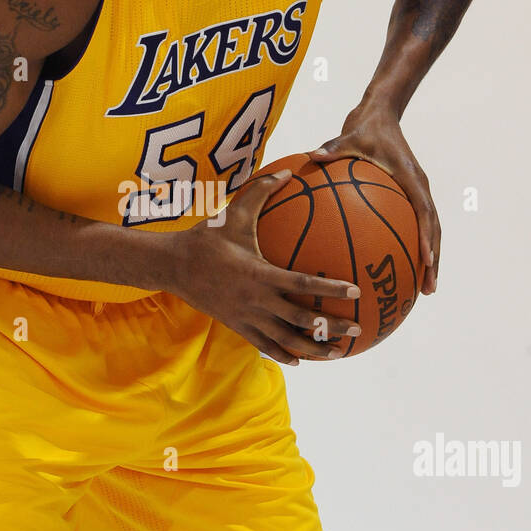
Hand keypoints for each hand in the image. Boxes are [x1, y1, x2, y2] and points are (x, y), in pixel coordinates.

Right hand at [167, 168, 360, 365]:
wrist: (172, 266)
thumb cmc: (206, 238)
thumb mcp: (233, 213)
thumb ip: (262, 192)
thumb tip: (289, 170)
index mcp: (260, 273)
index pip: (303, 282)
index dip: (330, 288)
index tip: (355, 290)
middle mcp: (256, 300)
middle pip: (301, 319)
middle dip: (330, 326)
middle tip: (357, 328)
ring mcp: (247, 316)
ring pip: (285, 339)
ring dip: (312, 349)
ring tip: (337, 353)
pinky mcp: (237, 326)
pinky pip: (264, 345)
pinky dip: (283, 354)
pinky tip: (300, 361)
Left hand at [308, 104, 439, 292]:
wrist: (381, 115)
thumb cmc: (365, 128)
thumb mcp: (349, 136)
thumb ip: (333, 149)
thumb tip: (312, 157)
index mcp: (411, 178)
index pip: (423, 212)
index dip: (427, 237)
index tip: (426, 260)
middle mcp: (420, 188)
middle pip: (433, 230)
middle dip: (434, 260)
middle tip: (429, 288)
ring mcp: (417, 193)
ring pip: (430, 232)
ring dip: (430, 260)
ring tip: (424, 289)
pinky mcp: (410, 196)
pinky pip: (414, 226)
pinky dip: (413, 247)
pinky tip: (399, 269)